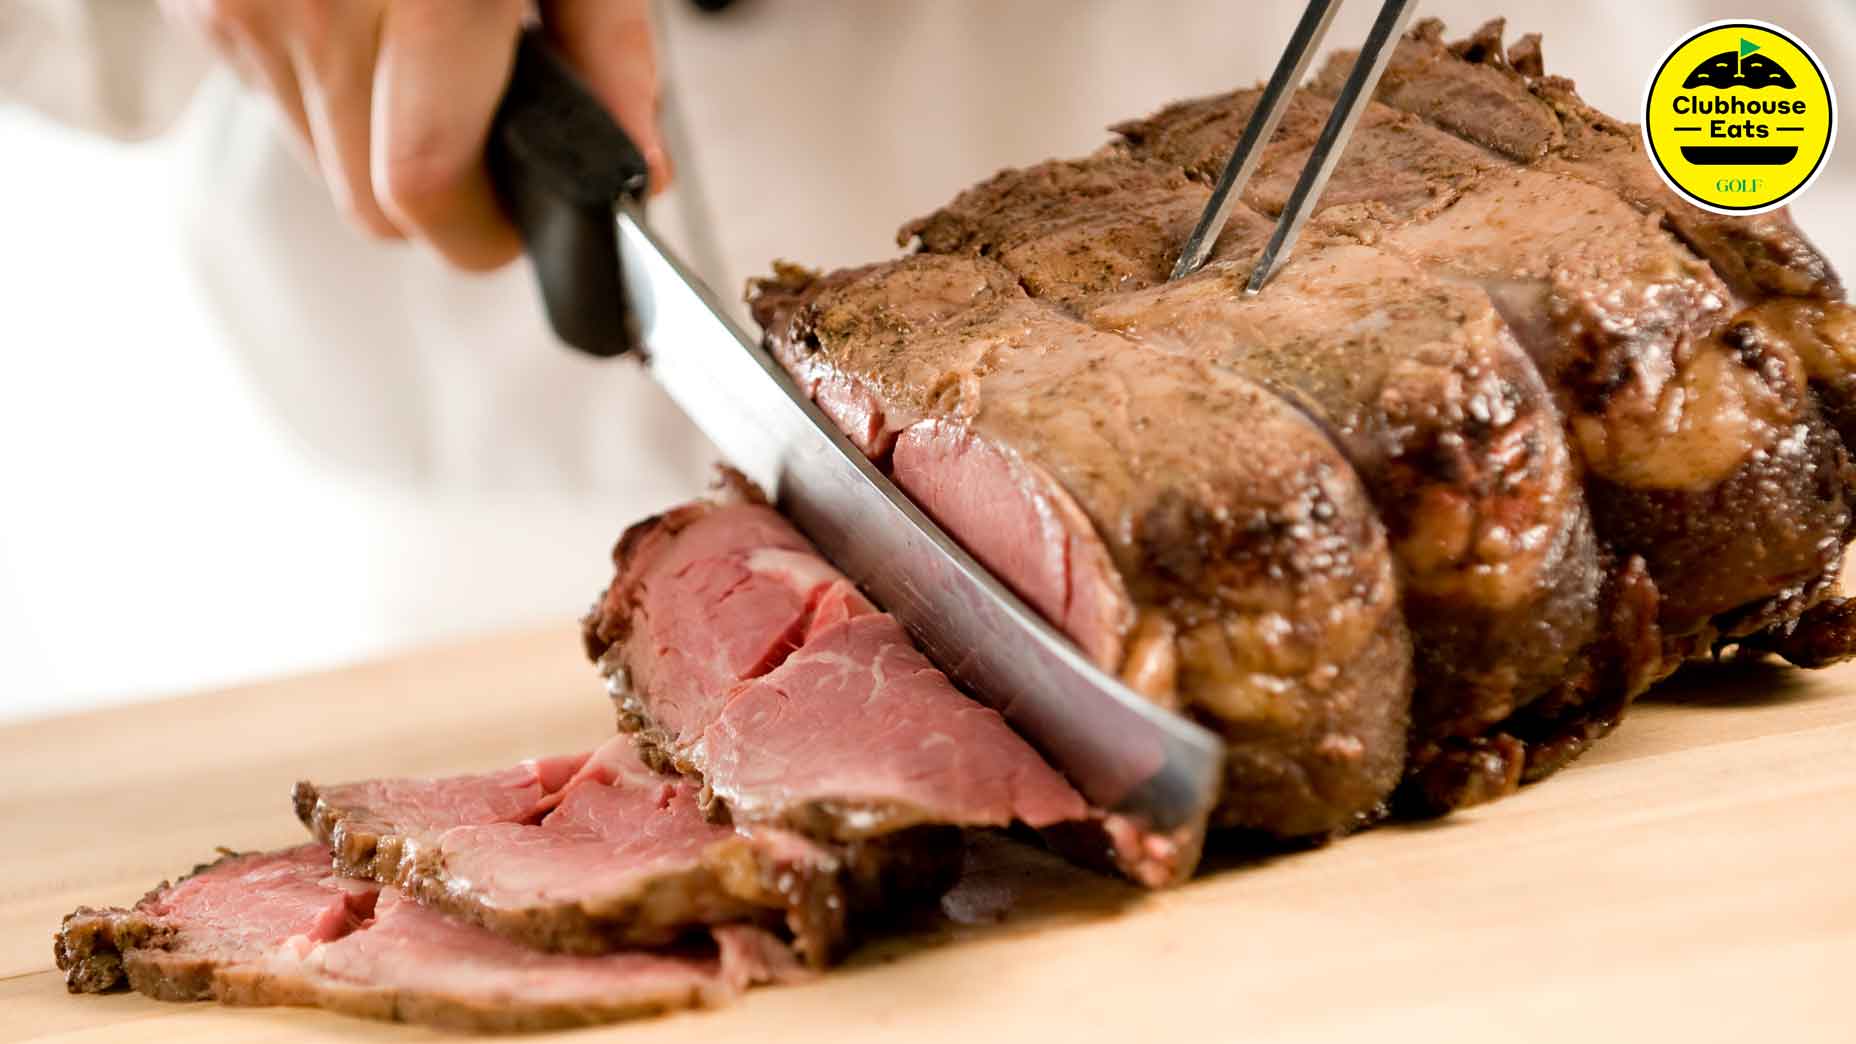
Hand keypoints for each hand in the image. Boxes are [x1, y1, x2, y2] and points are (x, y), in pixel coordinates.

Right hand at [163, 0, 671, 270]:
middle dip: (441, 195)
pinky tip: (368, 12)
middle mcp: (317, 3)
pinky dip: (328, 81)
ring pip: (321, 158)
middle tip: (489, 135)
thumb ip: (613, 54)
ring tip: (427, 46)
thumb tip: (635, 167)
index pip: (421, 188)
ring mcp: (241, 2)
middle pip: (370, 201)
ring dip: (380, 136)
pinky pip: (272, 94)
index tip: (517, 224)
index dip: (480, 232)